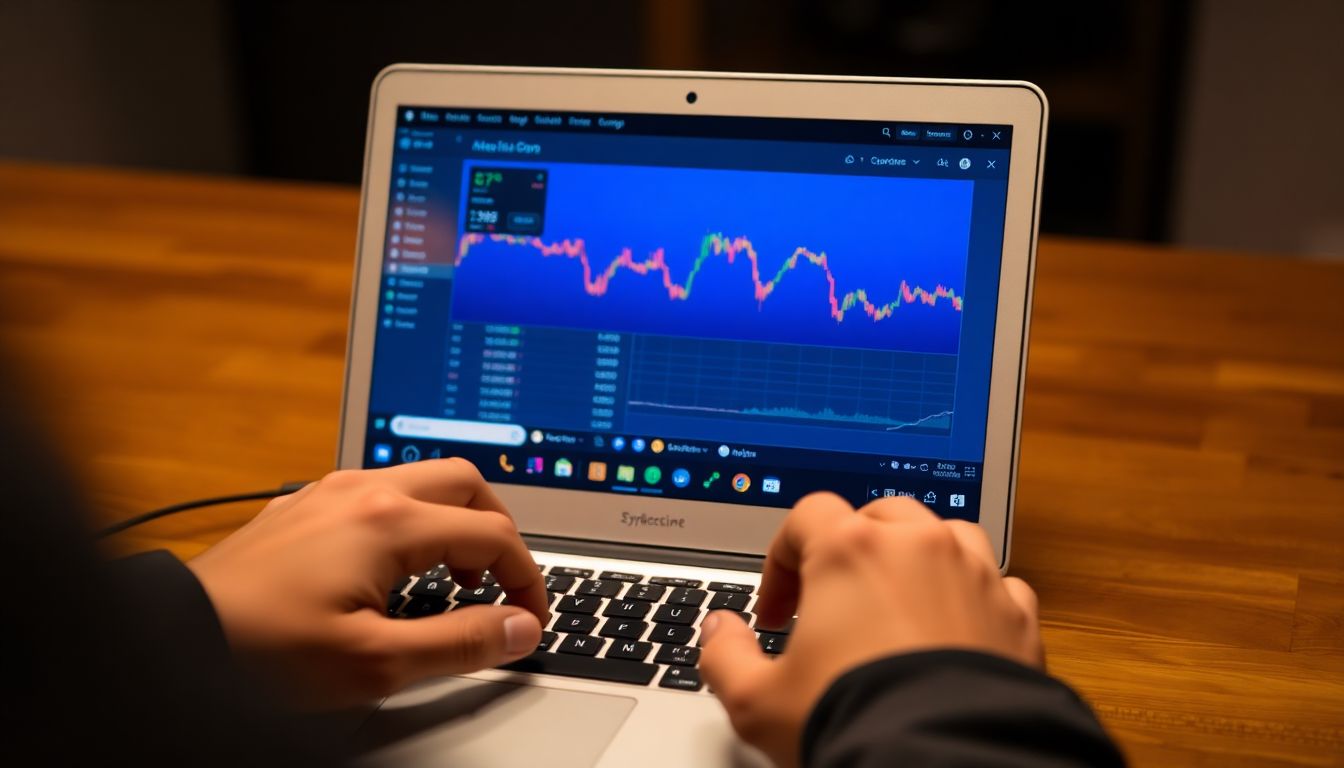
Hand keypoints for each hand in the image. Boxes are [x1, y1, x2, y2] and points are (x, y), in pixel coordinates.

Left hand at [187, 459, 548, 708]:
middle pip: (465, 481)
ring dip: (454, 521)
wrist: (173, 638)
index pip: (493, 534)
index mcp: (389, 521)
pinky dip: (411, 521)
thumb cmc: (265, 653)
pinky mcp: (302, 507)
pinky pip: (378, 493)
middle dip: (498, 530)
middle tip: (502, 583)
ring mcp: (328, 493)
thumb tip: (520, 628)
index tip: (530, 620)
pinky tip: (395, 568)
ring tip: (454, 579)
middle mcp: (363, 491)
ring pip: (420, 480)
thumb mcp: (375, 663)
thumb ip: (459, 642)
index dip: (527, 580)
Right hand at [699, 493, 1040, 766]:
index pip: (808, 516)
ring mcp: (975, 576)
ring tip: (898, 607)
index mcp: (852, 551)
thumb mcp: (758, 700)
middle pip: (879, 515)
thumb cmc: (854, 723)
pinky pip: (997, 583)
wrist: (943, 764)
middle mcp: (919, 547)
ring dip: (919, 559)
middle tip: (833, 604)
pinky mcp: (1017, 616)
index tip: (776, 612)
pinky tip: (955, 634)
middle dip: (852, 549)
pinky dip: (974, 598)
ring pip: (946, 536)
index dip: (782, 558)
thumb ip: (724, 655)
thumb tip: (717, 632)